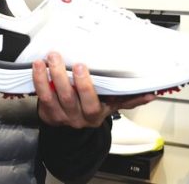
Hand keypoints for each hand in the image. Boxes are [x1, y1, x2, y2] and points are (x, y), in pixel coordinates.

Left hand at [33, 52, 154, 127]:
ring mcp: (61, 116)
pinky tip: (37, 67)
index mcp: (96, 113)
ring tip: (47, 59)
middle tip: (58, 57)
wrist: (72, 133)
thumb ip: (129, 99)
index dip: (85, 85)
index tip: (81, 66)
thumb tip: (151, 94)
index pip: (91, 101)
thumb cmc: (92, 110)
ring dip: (47, 76)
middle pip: (70, 97)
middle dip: (63, 76)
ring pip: (53, 96)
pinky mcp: (47, 114)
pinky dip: (38, 81)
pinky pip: (42, 97)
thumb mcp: (112, 105)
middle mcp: (78, 116)